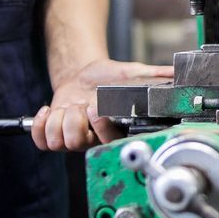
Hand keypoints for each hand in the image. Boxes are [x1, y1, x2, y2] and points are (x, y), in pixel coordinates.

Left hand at [31, 59, 172, 151]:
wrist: (86, 75)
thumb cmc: (111, 77)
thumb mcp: (135, 74)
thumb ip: (157, 76)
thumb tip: (178, 75)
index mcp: (115, 129)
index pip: (109, 142)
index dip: (100, 127)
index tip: (95, 107)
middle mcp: (96, 138)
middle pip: (78, 143)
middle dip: (75, 119)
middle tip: (81, 104)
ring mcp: (75, 138)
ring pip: (60, 142)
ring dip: (59, 119)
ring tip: (69, 106)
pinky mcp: (55, 135)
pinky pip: (42, 142)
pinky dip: (40, 124)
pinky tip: (48, 111)